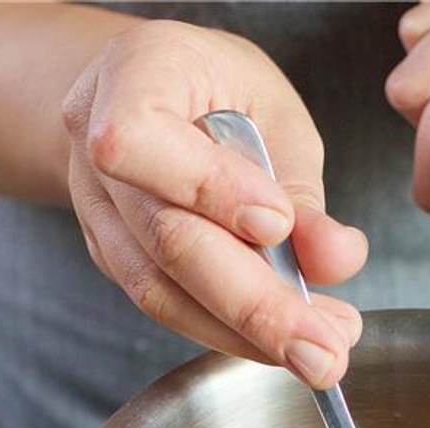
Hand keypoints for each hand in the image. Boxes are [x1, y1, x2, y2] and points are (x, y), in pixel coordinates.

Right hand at [64, 20, 368, 386]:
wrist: (150, 97)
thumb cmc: (219, 91)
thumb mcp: (275, 112)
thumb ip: (302, 188)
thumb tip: (336, 258)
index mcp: (135, 72)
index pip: (142, 139)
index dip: (210, 188)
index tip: (278, 225)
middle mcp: (92, 139)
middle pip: (166, 238)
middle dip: (256, 304)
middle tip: (324, 349)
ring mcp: (95, 206)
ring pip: (163, 289)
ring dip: (249, 334)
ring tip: (321, 353)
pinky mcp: (111, 257)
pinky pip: (168, 306)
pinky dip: (231, 334)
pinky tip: (283, 343)